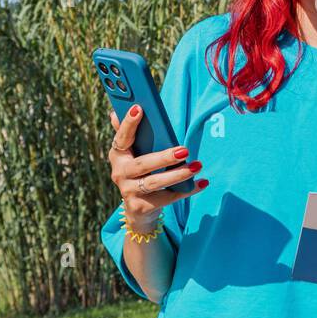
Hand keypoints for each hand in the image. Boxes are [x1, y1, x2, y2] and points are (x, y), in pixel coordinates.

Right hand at [107, 105, 206, 229]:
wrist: (138, 209)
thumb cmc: (140, 172)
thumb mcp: (133, 153)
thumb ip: (128, 134)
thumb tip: (115, 113)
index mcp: (118, 155)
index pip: (122, 137)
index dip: (128, 123)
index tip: (139, 108)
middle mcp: (119, 173)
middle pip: (143, 164)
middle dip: (164, 157)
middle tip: (185, 150)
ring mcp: (129, 191)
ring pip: (155, 182)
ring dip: (178, 174)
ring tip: (197, 166)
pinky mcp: (141, 207)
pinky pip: (168, 197)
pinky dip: (186, 190)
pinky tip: (201, 183)